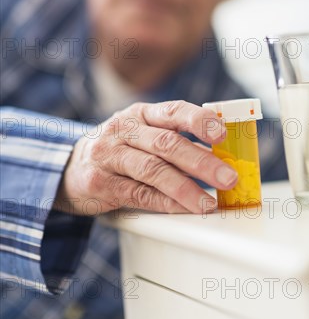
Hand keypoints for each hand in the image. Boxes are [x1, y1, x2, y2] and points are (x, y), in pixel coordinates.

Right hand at [53, 100, 237, 214]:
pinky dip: (164, 203)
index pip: (174, 110)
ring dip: (185, 188)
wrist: (71, 166)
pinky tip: (183, 208)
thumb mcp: (142, 132)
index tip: (222, 135)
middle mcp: (124, 130)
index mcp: (141, 113)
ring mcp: (109, 155)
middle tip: (227, 177)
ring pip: (152, 170)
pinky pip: (138, 194)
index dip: (200, 121)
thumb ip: (175, 137)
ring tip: (208, 202)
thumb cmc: (119, 147)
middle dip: (201, 161)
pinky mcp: (100, 182)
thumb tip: (220, 153)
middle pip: (166, 143)